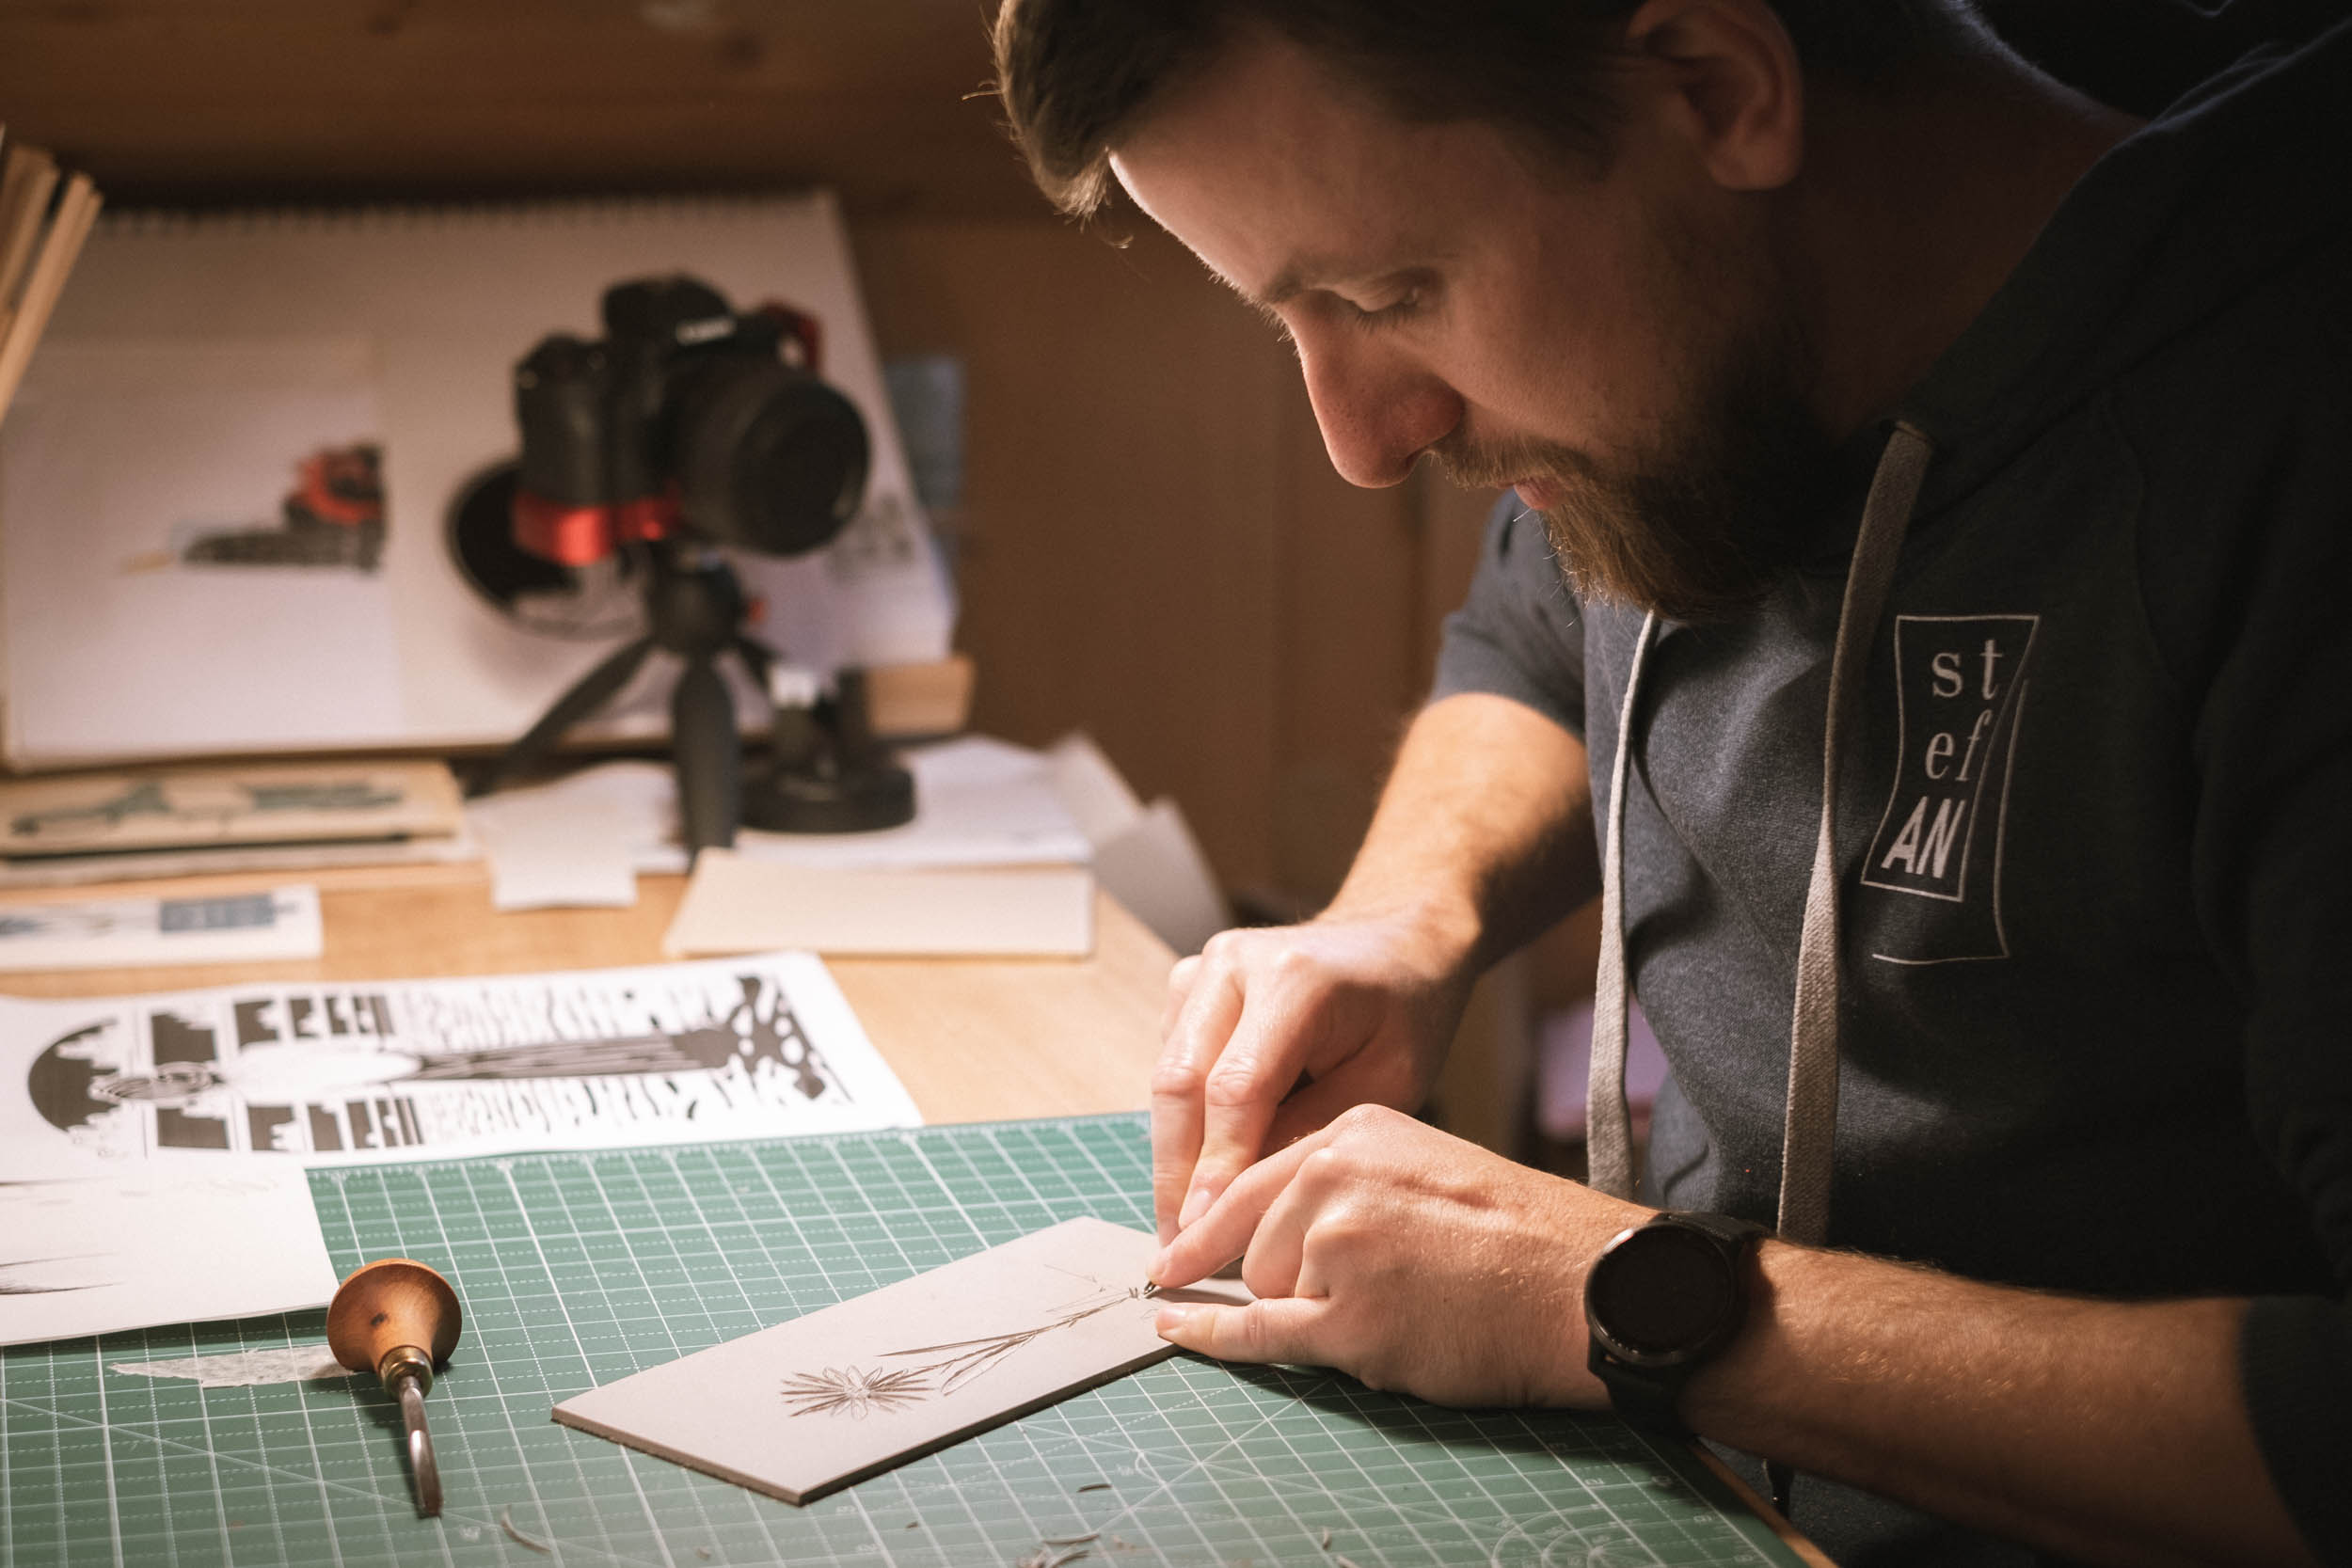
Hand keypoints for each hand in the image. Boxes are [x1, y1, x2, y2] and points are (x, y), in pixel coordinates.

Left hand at [1148, 1104, 1649, 1407]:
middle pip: (1255, 1240)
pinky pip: (1257, 1334)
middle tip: (1372, 1287)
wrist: (1584, 1288)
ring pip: (1265, 1289)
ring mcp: (1337, 1247)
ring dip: (1311, 1311)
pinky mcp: (1347, 1319)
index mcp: (1354, 1132)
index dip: (1214, 1220)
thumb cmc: (1518, 1236)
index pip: (1257, 1179)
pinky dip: (1211, 1338)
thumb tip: (1262, 1225)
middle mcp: (1335, 1175)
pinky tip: (1176, 1330)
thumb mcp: (1425, 1166)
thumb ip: (1346, 1181)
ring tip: (1400, 1304)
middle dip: (1288, 1275)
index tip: (1178, 1242)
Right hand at [1152, 911, 1475, 1242]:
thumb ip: (1311, 1132)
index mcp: (1294, 980)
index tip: (1200, 1233)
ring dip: (1170, 1153)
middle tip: (1178, 1247)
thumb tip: (1238, 1198)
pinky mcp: (1188, 986)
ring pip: (1164, 1077)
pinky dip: (1180, 1122)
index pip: (1236, 1088)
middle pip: (1180, 1083)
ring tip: (1182, 1226)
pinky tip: (1199, 1172)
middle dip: (1176, 1173)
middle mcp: (1234, 965)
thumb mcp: (1385, 1084)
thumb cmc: (1403, 1017)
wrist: (1394, 943)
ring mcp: (1204, 970)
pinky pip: (1170, 1064)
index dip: (1215, 1166)